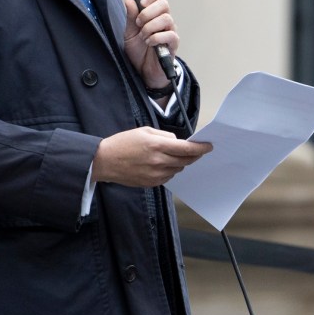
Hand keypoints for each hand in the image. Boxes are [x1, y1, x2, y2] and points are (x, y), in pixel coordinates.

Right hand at [94, 127, 210, 186]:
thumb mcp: (145, 131)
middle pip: (186, 161)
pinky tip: (161, 164)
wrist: (105, 161)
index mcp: (157, 145)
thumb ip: (165, 136)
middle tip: (195, 151)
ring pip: (178, 169)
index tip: (208, 146)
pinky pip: (169, 177)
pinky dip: (170, 170)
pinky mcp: (152, 183)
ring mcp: (156, 174)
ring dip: (180, 163)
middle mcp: (159, 161)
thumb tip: (178, 142)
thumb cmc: (123, 143)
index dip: (200, 148)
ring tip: (171, 155)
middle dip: (193, 156)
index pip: (187, 149)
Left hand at [123, 0, 178, 87]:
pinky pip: (170, 35)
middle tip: (139, 23)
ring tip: (143, 36)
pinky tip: (149, 43)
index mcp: (154, 14)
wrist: (143, 70)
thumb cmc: (139, 51)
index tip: (142, 2)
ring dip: (150, 27)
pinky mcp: (173, 44)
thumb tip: (129, 0)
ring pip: (166, 18)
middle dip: (148, 12)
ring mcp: (170, 31)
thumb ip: (130, 17)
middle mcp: (164, 20)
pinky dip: (156, 37)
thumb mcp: (129, 32)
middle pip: (164, 4)